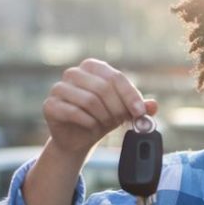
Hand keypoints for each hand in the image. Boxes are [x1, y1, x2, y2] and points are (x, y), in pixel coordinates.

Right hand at [42, 58, 157, 156]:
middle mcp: (74, 73)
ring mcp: (59, 88)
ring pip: (89, 100)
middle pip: (103, 88)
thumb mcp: (124, 111)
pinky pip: (73, 112)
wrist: (78, 137)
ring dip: (103, 117)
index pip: (116, 77)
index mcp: (93, 67)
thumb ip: (139, 106)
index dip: (130, 96)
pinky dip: (88, 123)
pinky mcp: (50, 105)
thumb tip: (153, 105)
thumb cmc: (102, 117)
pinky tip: (91, 126)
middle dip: (117, 109)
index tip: (139, 113)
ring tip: (105, 123)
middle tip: (120, 121)